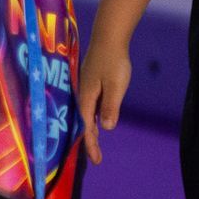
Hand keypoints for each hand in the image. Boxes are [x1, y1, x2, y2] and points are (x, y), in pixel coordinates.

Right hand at [77, 48, 129, 165]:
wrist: (108, 37)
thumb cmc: (113, 61)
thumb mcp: (116, 86)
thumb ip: (110, 106)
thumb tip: (105, 128)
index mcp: (87, 97)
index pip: (87, 127)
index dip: (91, 144)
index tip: (97, 161)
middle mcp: (83, 94)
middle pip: (84, 122)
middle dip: (89, 141)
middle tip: (97, 158)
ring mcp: (86, 88)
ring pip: (86, 114)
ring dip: (90, 129)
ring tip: (95, 143)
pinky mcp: (91, 82)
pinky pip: (90, 105)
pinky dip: (92, 117)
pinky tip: (97, 119)